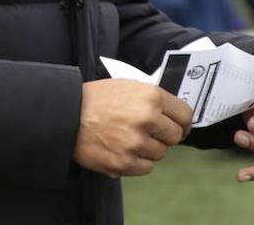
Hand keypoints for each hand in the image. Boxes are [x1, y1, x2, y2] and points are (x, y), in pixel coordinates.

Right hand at [73, 79, 191, 177]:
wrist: (67, 115)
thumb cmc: (95, 99)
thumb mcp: (128, 86)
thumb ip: (152, 98)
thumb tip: (172, 113)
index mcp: (151, 97)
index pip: (185, 114)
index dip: (183, 121)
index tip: (180, 126)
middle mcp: (147, 119)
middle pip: (175, 136)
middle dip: (166, 135)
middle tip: (153, 132)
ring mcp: (136, 143)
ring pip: (161, 153)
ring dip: (150, 148)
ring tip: (131, 138)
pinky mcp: (125, 162)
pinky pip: (146, 167)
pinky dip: (139, 161)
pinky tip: (126, 149)